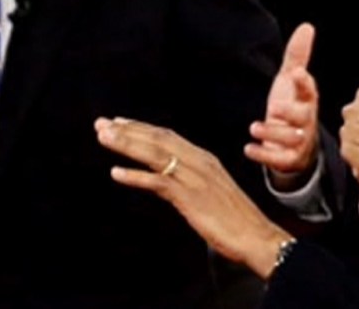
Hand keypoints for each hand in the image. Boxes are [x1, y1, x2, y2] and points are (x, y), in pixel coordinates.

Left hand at [95, 117, 292, 279]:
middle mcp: (199, 161)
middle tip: (101, 124)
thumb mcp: (212, 191)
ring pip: (155, 154)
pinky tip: (116, 172)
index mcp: (204, 158)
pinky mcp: (190, 196)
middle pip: (158, 138)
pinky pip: (158, 181)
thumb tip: (169, 180)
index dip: (141, 127)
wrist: (257, 236)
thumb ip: (192, 180)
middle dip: (128, 130)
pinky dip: (136, 176)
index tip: (119, 122)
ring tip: (104, 138)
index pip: (167, 135)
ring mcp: (194, 177)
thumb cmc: (237, 219)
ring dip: (127, 144)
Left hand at [244, 23, 319, 189]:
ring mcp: (298, 142)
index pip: (310, 91)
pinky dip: (264, 155)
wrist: (294, 145)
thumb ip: (297, 55)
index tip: (297, 74)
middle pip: (304, 118)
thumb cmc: (292, 107)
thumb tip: (307, 27)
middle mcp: (306, 122)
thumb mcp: (291, 81)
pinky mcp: (288, 159)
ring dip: (272, 134)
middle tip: (273, 107)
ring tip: (254, 128)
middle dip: (290, 113)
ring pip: (292, 141)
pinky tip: (248, 148)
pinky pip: (280, 160)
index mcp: (307, 101)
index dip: (305, 83)